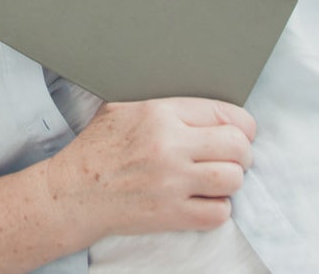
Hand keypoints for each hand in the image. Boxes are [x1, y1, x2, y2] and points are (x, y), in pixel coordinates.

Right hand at [46, 98, 254, 240]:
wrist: (75, 191)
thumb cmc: (98, 147)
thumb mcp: (123, 107)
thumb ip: (163, 103)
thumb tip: (199, 103)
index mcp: (160, 113)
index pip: (225, 113)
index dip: (242, 124)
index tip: (241, 132)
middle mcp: (170, 146)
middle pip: (237, 146)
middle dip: (242, 152)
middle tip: (234, 156)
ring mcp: (172, 182)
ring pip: (233, 179)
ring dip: (232, 180)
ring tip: (219, 178)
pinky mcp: (171, 215)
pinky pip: (218, 213)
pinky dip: (219, 208)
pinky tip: (205, 200)